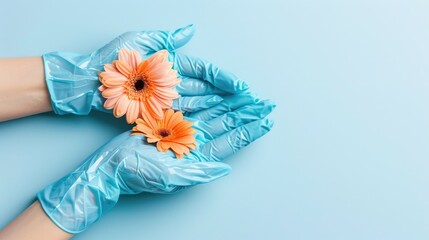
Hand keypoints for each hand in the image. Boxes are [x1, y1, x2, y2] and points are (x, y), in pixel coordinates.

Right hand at [37, 94, 274, 232]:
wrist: (114, 165)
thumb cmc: (140, 175)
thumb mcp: (172, 178)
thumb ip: (200, 173)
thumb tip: (225, 169)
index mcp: (200, 156)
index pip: (231, 140)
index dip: (250, 129)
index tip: (268, 119)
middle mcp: (196, 143)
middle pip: (228, 124)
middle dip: (248, 113)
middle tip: (267, 102)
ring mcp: (185, 132)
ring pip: (215, 114)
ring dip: (233, 105)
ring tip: (250, 96)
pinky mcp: (171, 122)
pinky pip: (196, 109)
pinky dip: (210, 101)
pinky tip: (222, 95)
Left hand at [43, 25, 248, 115]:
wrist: (88, 81)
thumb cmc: (111, 58)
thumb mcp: (140, 41)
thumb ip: (167, 39)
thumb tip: (189, 30)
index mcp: (172, 63)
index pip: (206, 72)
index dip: (225, 79)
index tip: (242, 86)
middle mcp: (173, 83)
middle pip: (208, 90)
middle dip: (231, 97)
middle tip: (253, 103)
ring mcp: (167, 99)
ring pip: (200, 104)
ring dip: (221, 109)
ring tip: (242, 115)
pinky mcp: (157, 113)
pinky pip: (183, 116)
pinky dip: (200, 119)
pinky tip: (217, 124)